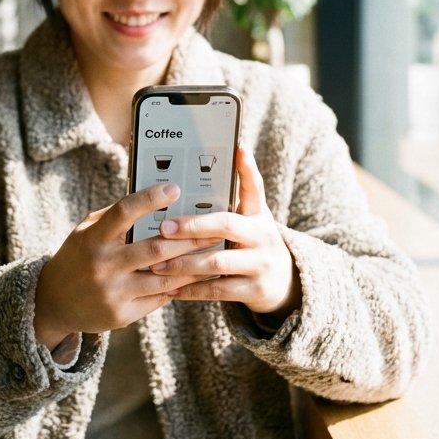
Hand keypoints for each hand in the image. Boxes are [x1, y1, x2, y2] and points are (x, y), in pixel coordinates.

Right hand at [34, 183, 219, 349]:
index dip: (150, 198)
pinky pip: (159, 298)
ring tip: (213, 252)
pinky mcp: (122, 315)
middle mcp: (103, 265)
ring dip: (192, 265)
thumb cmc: (78, 257)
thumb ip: (115, 217)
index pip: (124, 212)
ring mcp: (113, 293)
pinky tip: (196, 276)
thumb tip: (153, 198)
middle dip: (189, 238)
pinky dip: (179, 286)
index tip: (175, 188)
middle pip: (155, 249)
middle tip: (213, 227)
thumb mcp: (86, 231)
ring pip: (165, 278)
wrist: (54, 303)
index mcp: (93, 238)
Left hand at [149, 147, 301, 318]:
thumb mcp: (250, 218)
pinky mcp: (255, 291)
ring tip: (156, 264)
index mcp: (259, 214)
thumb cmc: (252, 241)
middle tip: (164, 228)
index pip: (254, 187)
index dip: (247, 168)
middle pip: (226, 226)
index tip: (238, 148)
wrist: (282, 282)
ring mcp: (261, 265)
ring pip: (217, 263)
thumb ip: (234, 196)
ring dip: (183, 263)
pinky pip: (218, 291)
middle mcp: (263, 236)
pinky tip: (170, 288)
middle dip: (192, 227)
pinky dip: (192, 289)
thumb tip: (221, 156)